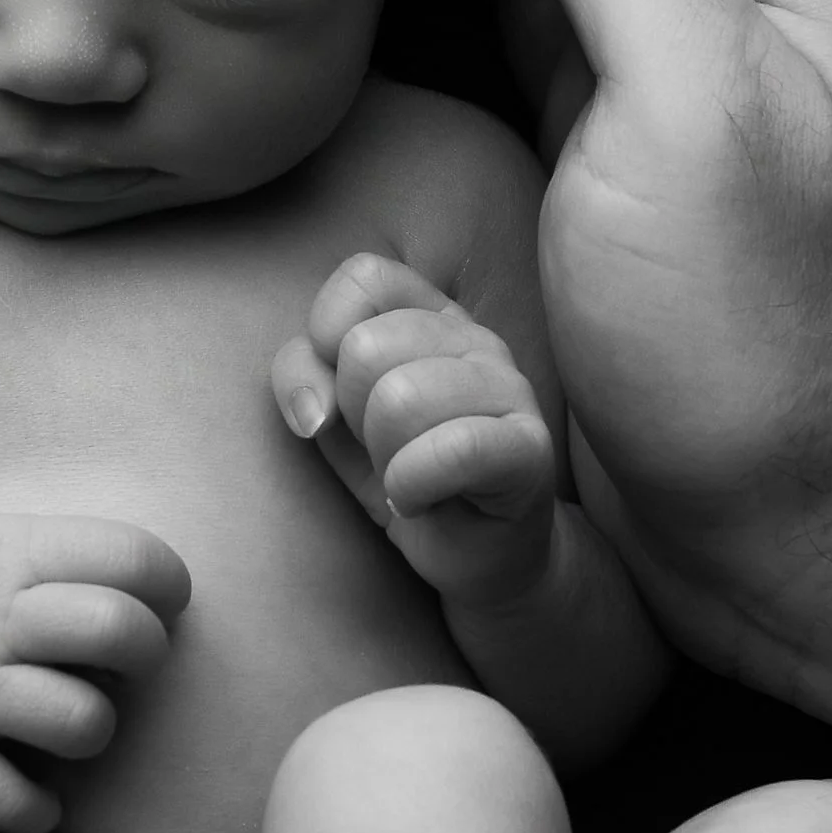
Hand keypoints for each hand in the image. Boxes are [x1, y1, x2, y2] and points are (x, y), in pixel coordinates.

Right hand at [0, 506, 192, 832]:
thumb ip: (56, 560)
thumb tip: (150, 599)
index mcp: (10, 553)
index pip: (134, 559)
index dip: (168, 586)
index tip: (159, 604)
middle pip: (122, 633)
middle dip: (146, 653)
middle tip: (121, 665)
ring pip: (83, 722)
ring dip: (89, 728)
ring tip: (65, 723)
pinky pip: (14, 800)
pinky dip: (35, 806)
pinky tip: (27, 789)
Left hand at [273, 253, 554, 611]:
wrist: (474, 554)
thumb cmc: (402, 475)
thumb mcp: (332, 422)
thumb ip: (302, 376)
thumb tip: (314, 408)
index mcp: (431, 315)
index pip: (365, 278)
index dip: (325, 337)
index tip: (339, 395)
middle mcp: (476, 338)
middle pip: (367, 346)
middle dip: (355, 415)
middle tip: (387, 448)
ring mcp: (511, 389)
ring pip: (401, 397)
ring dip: (384, 455)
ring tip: (408, 474)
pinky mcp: (529, 449)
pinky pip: (451, 450)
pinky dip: (412, 486)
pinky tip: (421, 500)